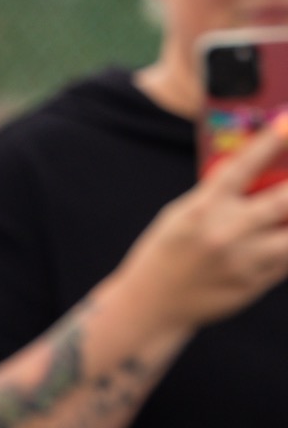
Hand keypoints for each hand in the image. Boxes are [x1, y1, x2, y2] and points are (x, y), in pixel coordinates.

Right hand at [120, 114, 287, 331]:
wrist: (152, 304)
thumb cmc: (166, 251)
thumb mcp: (181, 215)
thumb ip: (216, 195)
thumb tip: (256, 171)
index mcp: (201, 210)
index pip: (241, 167)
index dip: (269, 142)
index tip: (287, 122)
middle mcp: (225, 234)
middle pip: (283, 201)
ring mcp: (243, 262)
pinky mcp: (255, 284)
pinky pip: (287, 261)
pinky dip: (287, 247)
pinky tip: (280, 238)